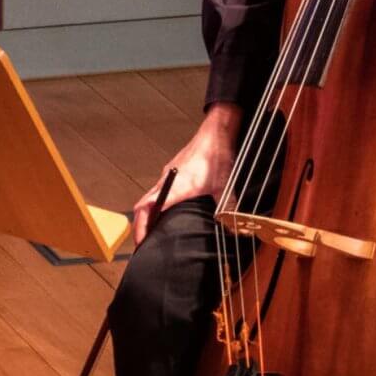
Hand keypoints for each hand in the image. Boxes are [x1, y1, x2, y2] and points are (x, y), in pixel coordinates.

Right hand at [132, 103, 242, 245]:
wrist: (214, 132)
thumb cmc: (216, 155)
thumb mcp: (224, 185)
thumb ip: (227, 207)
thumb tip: (236, 228)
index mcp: (177, 186)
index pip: (149, 207)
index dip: (142, 225)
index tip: (141, 241)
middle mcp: (167, 180)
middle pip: (143, 205)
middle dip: (140, 225)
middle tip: (142, 243)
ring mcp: (167, 174)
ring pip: (148, 196)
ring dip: (146, 214)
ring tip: (149, 231)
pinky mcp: (171, 170)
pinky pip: (156, 189)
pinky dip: (153, 203)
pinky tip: (163, 211)